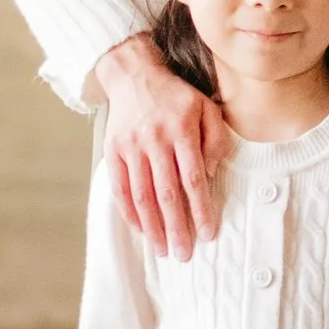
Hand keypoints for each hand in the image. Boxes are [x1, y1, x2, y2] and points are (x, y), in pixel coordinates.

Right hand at [92, 33, 225, 258]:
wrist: (134, 75)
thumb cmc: (176, 96)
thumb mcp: (206, 107)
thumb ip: (215, 139)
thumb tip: (209, 175)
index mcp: (181, 129)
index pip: (193, 177)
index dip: (201, 208)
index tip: (209, 232)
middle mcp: (154, 140)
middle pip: (167, 192)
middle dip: (177, 227)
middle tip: (184, 254)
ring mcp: (130, 147)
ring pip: (142, 195)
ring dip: (153, 226)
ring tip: (162, 250)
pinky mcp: (113, 151)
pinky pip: (120, 188)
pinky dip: (129, 212)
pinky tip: (140, 229)